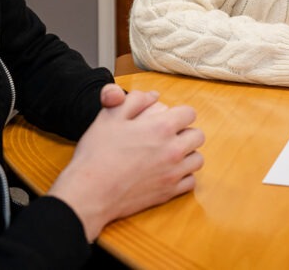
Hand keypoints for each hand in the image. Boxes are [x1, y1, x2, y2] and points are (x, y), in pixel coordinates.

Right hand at [48, 84, 204, 240]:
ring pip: (198, 159)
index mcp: (161, 127)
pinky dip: (183, 176)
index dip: (179, 113)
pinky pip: (191, 182)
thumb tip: (153, 95)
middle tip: (169, 136)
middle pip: (198, 136)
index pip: (189, 113)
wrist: (90, 191)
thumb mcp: (110, 116)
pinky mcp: (169, 193)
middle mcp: (173, 150)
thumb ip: (135, 100)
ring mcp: (173, 173)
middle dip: (186, 132)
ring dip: (188, 154)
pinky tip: (168, 172)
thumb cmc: (97, 152)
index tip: (168, 118)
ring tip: (170, 154)